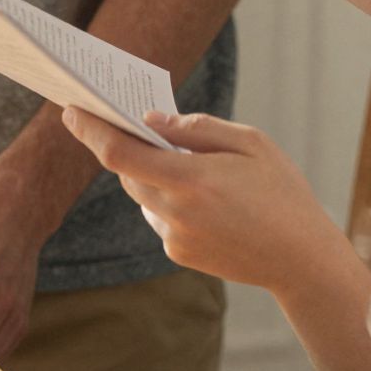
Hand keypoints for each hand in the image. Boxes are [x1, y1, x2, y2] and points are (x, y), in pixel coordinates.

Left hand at [60, 108, 327, 295]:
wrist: (301, 259)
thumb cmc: (281, 191)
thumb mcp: (250, 142)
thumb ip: (197, 129)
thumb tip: (152, 120)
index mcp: (191, 178)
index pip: (120, 152)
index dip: (90, 130)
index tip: (70, 111)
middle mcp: (175, 211)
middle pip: (129, 172)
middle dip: (132, 148)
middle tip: (140, 126)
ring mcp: (174, 237)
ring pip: (143, 196)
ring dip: (155, 176)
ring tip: (193, 167)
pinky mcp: (178, 253)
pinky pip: (160, 217)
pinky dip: (172, 201)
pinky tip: (208, 201)